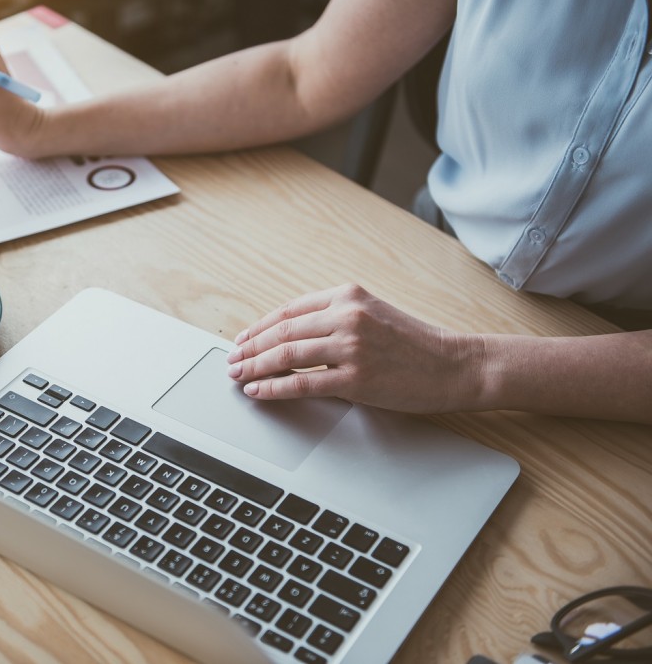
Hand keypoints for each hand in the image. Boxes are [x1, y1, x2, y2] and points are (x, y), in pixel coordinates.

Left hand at [226, 284, 480, 412]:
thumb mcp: (372, 314)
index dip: (259, 327)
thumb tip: (288, 335)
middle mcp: (347, 315)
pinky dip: (274, 389)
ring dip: (255, 367)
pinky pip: (302, 384)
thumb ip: (334, 317)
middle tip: (232, 360)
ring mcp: (351, 347)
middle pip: (281, 332)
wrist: (454, 365)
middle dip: (249, 348)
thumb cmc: (414, 343)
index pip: (289, 310)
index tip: (242, 339)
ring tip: (238, 376)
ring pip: (286, 356)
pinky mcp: (356, 379)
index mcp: (347, 294)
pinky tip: (259, 391)